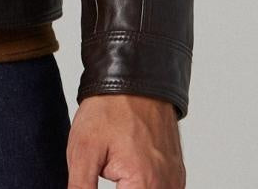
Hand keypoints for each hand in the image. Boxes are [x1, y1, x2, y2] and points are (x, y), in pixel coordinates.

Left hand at [67, 93, 185, 186]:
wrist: (134, 79)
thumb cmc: (109, 109)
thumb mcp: (83, 149)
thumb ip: (81, 188)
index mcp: (144, 186)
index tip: (89, 181)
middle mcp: (167, 188)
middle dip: (119, 188)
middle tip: (106, 167)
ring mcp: (175, 181)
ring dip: (130, 188)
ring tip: (116, 171)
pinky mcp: (177, 174)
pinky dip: (143, 186)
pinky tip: (127, 175)